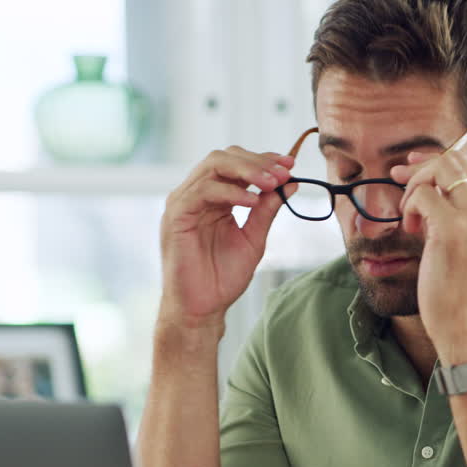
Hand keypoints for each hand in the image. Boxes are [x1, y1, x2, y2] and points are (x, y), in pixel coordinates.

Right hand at [157, 146, 293, 331]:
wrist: (202, 309)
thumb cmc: (223, 277)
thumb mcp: (253, 238)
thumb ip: (267, 209)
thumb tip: (290, 182)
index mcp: (213, 197)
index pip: (236, 163)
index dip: (263, 159)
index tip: (290, 164)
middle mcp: (195, 194)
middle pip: (224, 157)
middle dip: (257, 161)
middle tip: (284, 171)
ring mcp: (183, 203)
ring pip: (213, 166)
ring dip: (247, 171)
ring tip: (272, 183)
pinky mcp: (175, 217)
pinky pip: (202, 192)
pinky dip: (229, 192)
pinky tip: (251, 201)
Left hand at [390, 147, 466, 364]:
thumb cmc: (461, 289)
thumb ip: (459, 214)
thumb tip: (430, 185)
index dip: (434, 161)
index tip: (409, 166)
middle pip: (453, 160)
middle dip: (420, 168)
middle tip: (398, 181)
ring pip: (439, 169)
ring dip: (414, 188)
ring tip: (411, 218)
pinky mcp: (453, 229)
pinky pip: (423, 194)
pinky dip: (409, 207)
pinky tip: (412, 229)